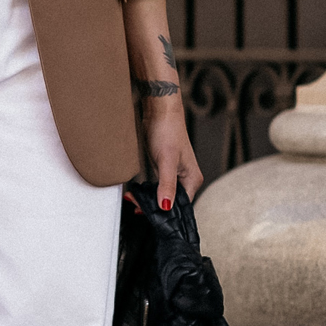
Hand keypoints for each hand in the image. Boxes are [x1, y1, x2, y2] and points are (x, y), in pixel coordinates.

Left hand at [141, 95, 202, 210]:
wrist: (160, 111)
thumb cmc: (167, 131)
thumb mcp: (166, 160)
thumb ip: (167, 184)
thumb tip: (166, 207)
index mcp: (192, 180)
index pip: (180, 207)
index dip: (164, 214)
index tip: (146, 214)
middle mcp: (186, 179)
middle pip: (171, 203)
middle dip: (154, 207)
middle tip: (135, 207)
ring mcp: (176, 175)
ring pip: (163, 196)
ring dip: (149, 201)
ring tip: (134, 200)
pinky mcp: (165, 169)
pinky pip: (158, 187)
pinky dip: (148, 192)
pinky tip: (138, 193)